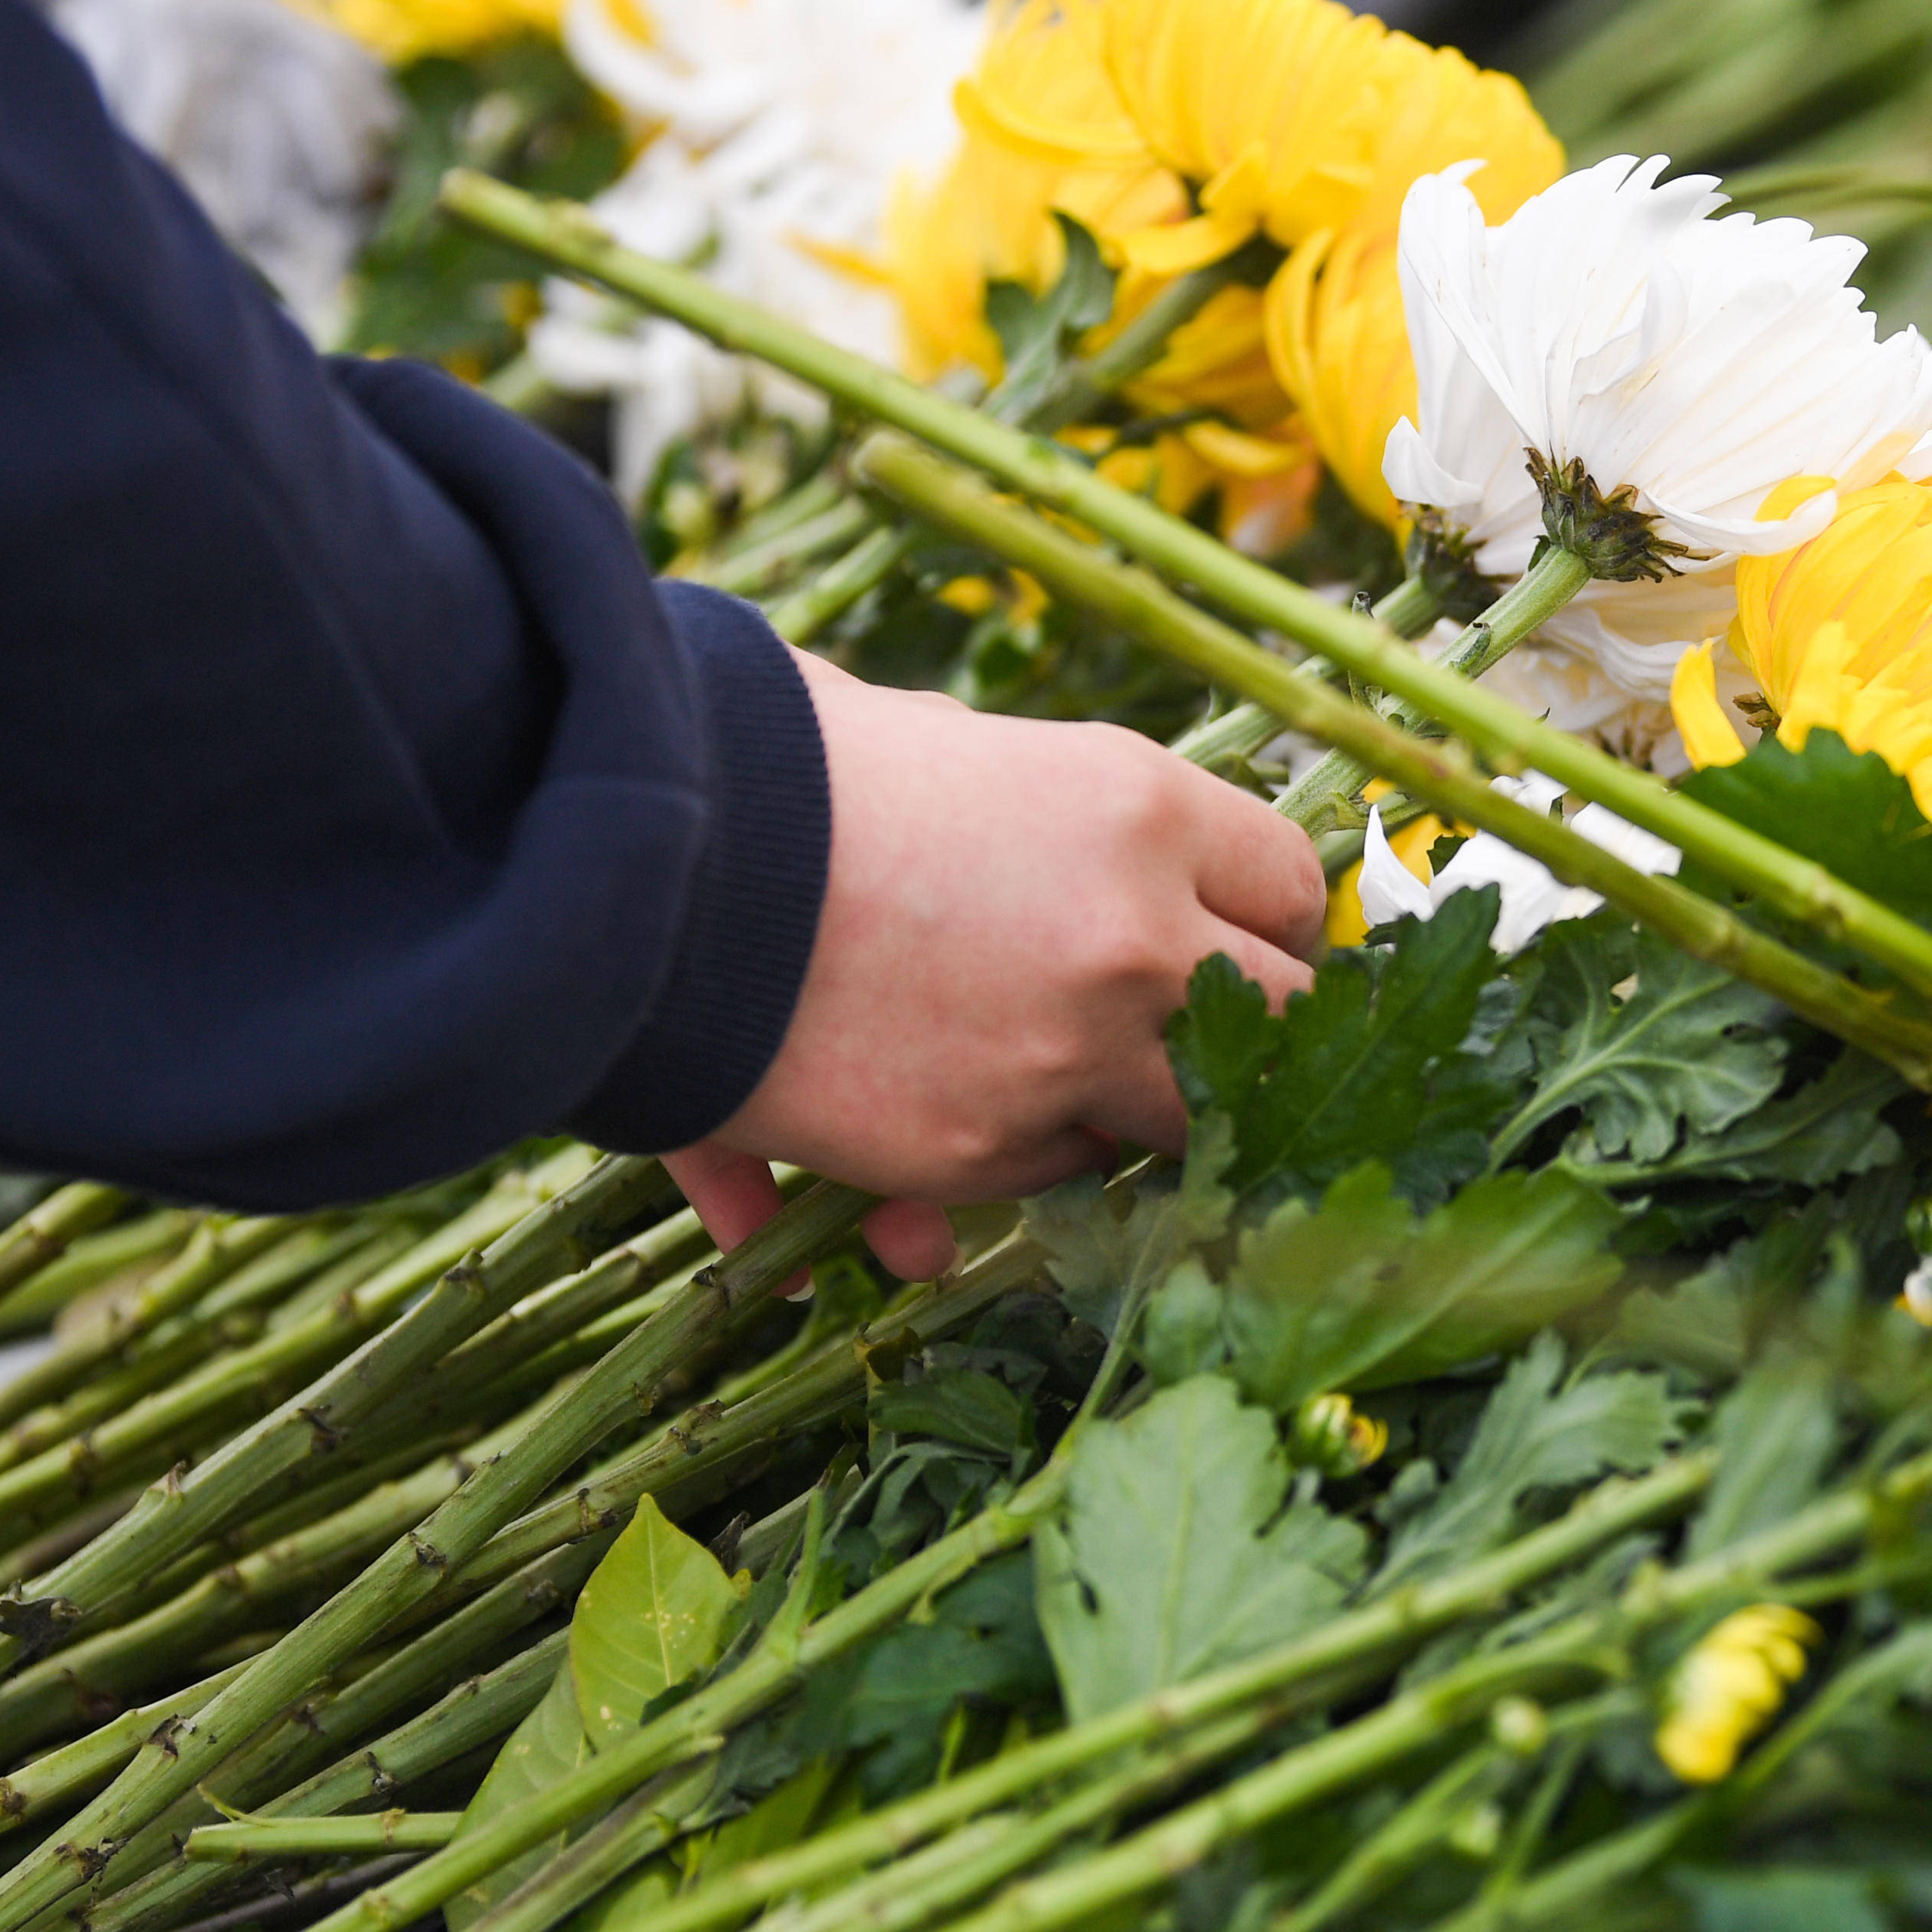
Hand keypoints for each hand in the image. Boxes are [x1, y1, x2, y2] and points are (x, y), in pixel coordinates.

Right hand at [664, 653, 1325, 1280]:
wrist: (639, 863)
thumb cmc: (784, 770)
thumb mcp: (949, 744)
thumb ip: (1057, 817)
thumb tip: (1122, 875)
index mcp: (1139, 810)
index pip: (1292, 887)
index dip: (1269, 920)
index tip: (1241, 938)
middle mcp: (1133, 943)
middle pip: (1282, 1024)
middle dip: (1248, 1038)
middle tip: (1200, 1040)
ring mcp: (1065, 1063)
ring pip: (1174, 1127)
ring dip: (1127, 1114)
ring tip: (1046, 1086)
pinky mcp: (977, 1157)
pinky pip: (1041, 1187)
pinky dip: (998, 1179)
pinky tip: (936, 1152)